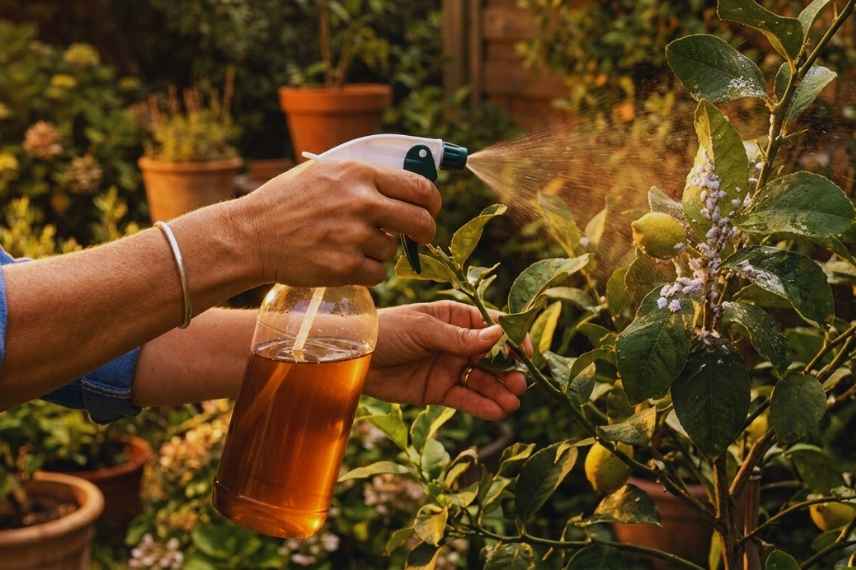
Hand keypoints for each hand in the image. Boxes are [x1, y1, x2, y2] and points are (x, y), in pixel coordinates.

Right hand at [230, 160, 440, 286]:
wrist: (251, 235)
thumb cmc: (286, 203)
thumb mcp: (325, 173)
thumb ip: (365, 178)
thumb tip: (407, 186)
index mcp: (359, 174)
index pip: (419, 187)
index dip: (432, 202)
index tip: (430, 210)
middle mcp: (361, 203)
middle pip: (421, 222)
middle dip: (425, 232)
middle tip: (418, 237)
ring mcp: (354, 236)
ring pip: (393, 250)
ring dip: (379, 251)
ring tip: (347, 244)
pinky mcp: (346, 267)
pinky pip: (377, 273)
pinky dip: (366, 271)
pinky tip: (342, 261)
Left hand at [364, 301, 526, 420]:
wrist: (354, 357)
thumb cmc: (387, 331)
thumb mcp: (424, 329)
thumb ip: (460, 337)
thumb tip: (499, 335)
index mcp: (453, 318)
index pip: (489, 327)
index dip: (510, 339)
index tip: (526, 352)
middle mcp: (455, 343)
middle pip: (490, 357)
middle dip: (507, 370)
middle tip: (520, 383)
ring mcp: (448, 367)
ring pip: (481, 381)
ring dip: (499, 391)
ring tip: (513, 402)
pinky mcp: (438, 391)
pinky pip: (465, 398)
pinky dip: (481, 405)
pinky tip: (497, 411)